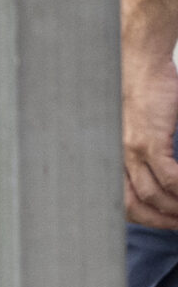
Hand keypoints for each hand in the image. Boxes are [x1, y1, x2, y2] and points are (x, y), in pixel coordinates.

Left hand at [130, 32, 177, 226]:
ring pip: (154, 193)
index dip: (143, 218)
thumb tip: (164, 166)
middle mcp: (119, 160)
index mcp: (115, 159)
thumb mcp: (144, 126)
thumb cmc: (146, 91)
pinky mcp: (149, 140)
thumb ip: (151, 149)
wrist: (140, 63)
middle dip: (160, 220)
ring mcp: (133, 151)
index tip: (163, 223)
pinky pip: (168, 175)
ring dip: (174, 208)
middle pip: (136, 204)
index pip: (123, 201)